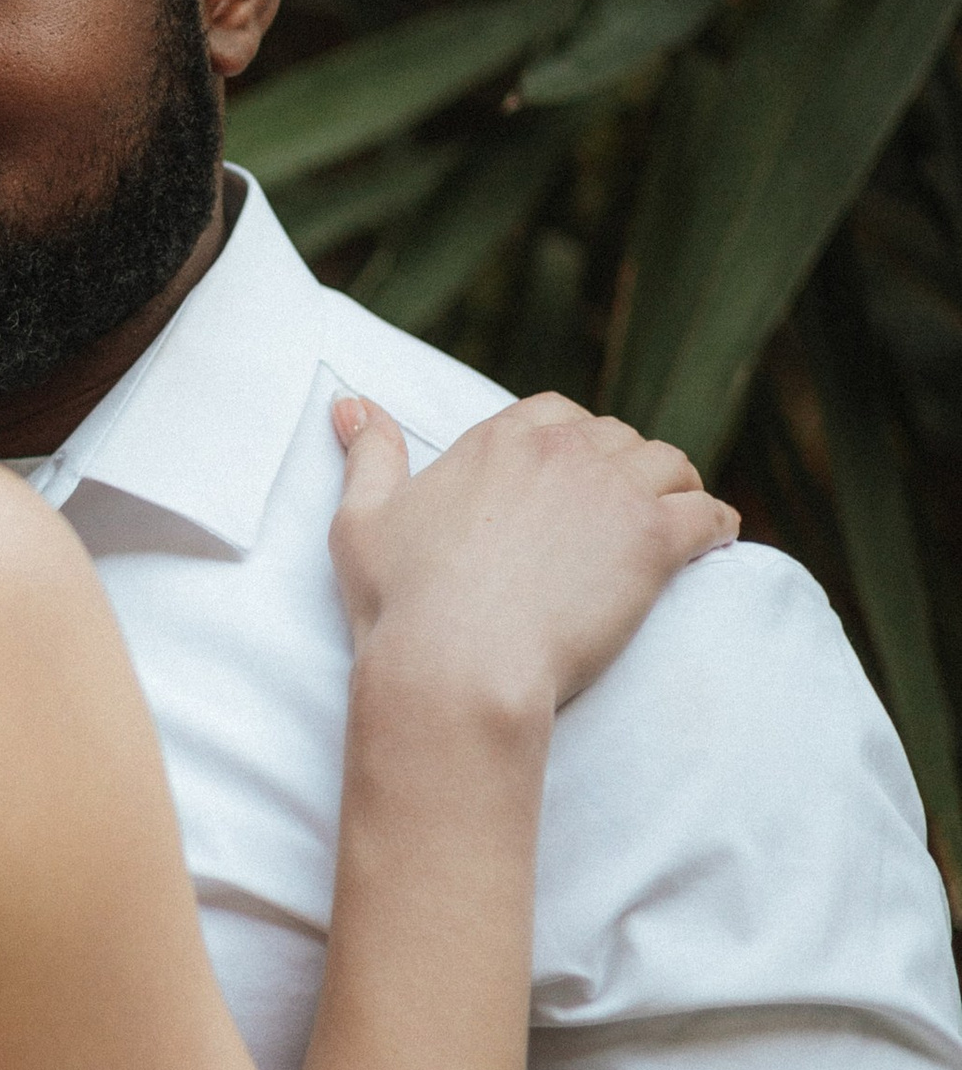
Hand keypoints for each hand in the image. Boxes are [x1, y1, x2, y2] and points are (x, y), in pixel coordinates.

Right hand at [330, 388, 737, 718]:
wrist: (456, 666)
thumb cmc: (401, 604)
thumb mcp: (363, 521)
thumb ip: (368, 455)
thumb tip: (351, 403)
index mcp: (498, 441)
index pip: (552, 413)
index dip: (569, 439)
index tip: (573, 472)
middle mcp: (561, 451)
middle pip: (615, 436)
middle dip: (622, 465)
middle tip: (623, 508)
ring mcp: (612, 492)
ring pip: (669, 465)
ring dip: (675, 487)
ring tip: (677, 519)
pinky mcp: (654, 540)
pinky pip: (709, 513)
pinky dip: (719, 525)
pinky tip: (717, 544)